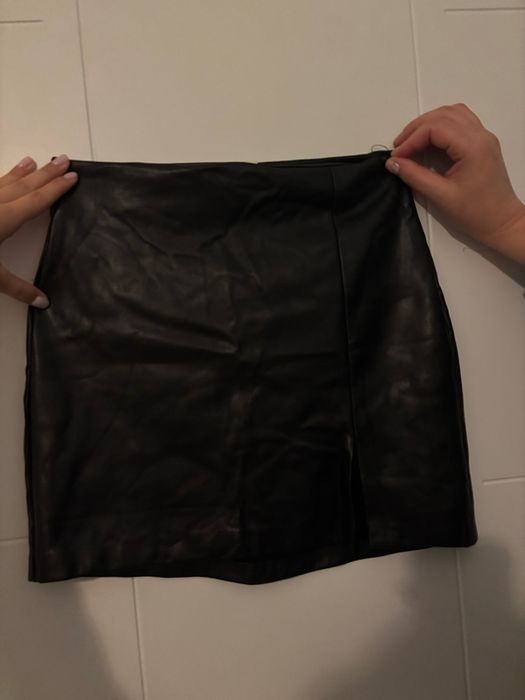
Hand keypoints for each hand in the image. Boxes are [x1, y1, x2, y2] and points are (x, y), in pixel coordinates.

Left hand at [0, 154, 77, 307]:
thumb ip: (18, 288)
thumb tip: (43, 303)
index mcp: (5, 219)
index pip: (37, 200)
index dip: (56, 189)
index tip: (72, 177)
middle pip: (25, 185)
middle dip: (46, 173)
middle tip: (63, 160)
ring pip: (6, 181)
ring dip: (22, 172)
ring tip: (35, 161)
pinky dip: (1, 179)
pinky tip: (2, 176)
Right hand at [385, 103, 524, 263]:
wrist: (502, 222)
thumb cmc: (475, 213)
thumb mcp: (441, 196)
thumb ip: (415, 176)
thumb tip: (393, 163)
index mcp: (472, 146)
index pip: (435, 128)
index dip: (411, 140)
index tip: (396, 157)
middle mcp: (480, 135)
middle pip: (442, 115)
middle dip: (416, 129)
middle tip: (399, 148)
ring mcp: (484, 137)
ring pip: (452, 113)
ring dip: (429, 123)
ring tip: (412, 142)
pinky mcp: (483, 143)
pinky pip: (461, 121)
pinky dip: (441, 125)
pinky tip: (430, 141)